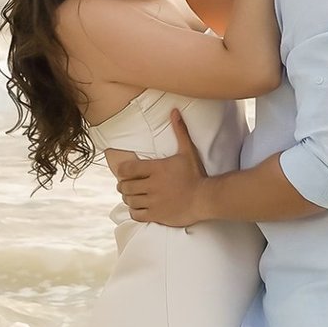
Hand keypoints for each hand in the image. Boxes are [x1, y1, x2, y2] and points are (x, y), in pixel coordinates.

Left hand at [112, 110, 207, 227]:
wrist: (206, 197)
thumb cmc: (196, 174)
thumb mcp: (187, 151)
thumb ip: (179, 131)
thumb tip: (174, 112)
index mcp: (156, 169)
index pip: (127, 169)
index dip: (121, 171)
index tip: (125, 173)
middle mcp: (152, 185)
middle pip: (125, 186)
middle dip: (124, 185)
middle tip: (127, 185)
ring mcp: (154, 201)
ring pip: (129, 200)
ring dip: (128, 198)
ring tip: (133, 196)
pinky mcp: (157, 214)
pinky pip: (136, 214)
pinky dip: (134, 211)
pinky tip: (139, 207)